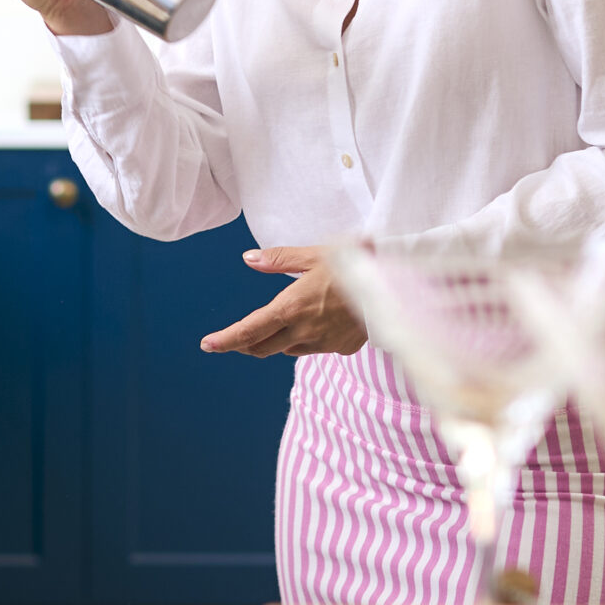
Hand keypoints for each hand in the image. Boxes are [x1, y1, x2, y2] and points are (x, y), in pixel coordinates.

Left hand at [201, 247, 366, 358]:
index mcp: (290, 308)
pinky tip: (315, 324)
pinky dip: (305, 340)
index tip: (207, 345)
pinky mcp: (341, 348)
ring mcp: (322, 343)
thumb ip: (278, 260)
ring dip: (276, 342)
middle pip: (262, 347)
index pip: (248, 331)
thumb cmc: (354, 264)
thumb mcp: (314, 254)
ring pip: (287, 350)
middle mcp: (302, 331)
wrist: (397, 288)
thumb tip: (248, 259)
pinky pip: (313, 348)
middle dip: (246, 344)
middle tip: (237, 337)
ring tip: (277, 326)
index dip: (225, 340)